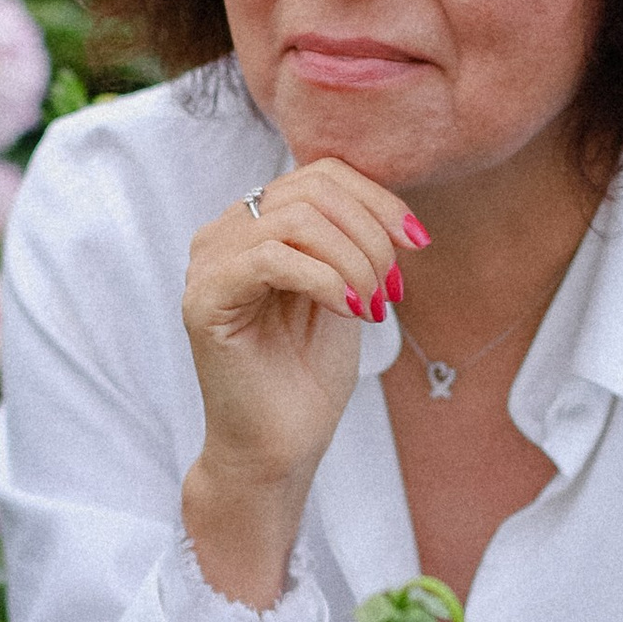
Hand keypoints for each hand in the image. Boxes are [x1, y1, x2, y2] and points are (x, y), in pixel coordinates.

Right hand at [181, 160, 424, 605]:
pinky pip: (271, 259)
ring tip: (373, 306)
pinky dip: (326, 280)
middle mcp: (223, 233)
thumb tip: (392, 204)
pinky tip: (350, 312)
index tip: (419, 243)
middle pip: (311, 191)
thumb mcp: (346, 287)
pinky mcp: (204, 300)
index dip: (379, 200)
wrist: (278, 447)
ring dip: (353, 261)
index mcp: (256, 223)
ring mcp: (208, 264)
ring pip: (296, 221)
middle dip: (370, 235)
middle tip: (393, 288)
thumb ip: (353, 239)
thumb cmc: (308, 374)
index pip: (321, 174)